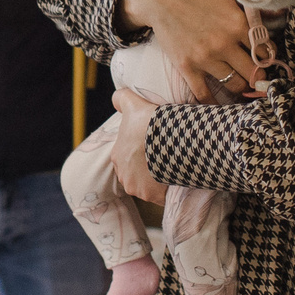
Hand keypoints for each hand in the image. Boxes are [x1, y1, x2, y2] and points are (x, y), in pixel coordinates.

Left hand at [111, 88, 164, 203]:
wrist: (172, 140)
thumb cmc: (151, 123)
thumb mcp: (134, 105)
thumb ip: (122, 99)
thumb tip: (116, 97)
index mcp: (117, 156)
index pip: (128, 155)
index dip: (142, 150)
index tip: (155, 144)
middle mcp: (124, 176)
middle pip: (137, 173)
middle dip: (148, 167)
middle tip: (165, 156)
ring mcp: (139, 189)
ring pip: (149, 185)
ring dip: (158, 179)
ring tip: (173, 167)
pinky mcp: (154, 197)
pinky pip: (162, 195)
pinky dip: (168, 189)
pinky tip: (178, 178)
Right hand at [119, 0, 257, 101]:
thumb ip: (249, 0)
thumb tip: (274, 11)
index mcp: (237, 24)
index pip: (265, 50)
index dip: (268, 55)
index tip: (266, 58)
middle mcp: (224, 44)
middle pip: (253, 72)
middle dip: (258, 75)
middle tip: (258, 75)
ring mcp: (205, 58)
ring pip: (234, 85)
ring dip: (240, 86)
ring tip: (242, 85)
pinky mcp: (187, 67)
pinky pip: (203, 93)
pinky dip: (212, 101)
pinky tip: (218, 103)